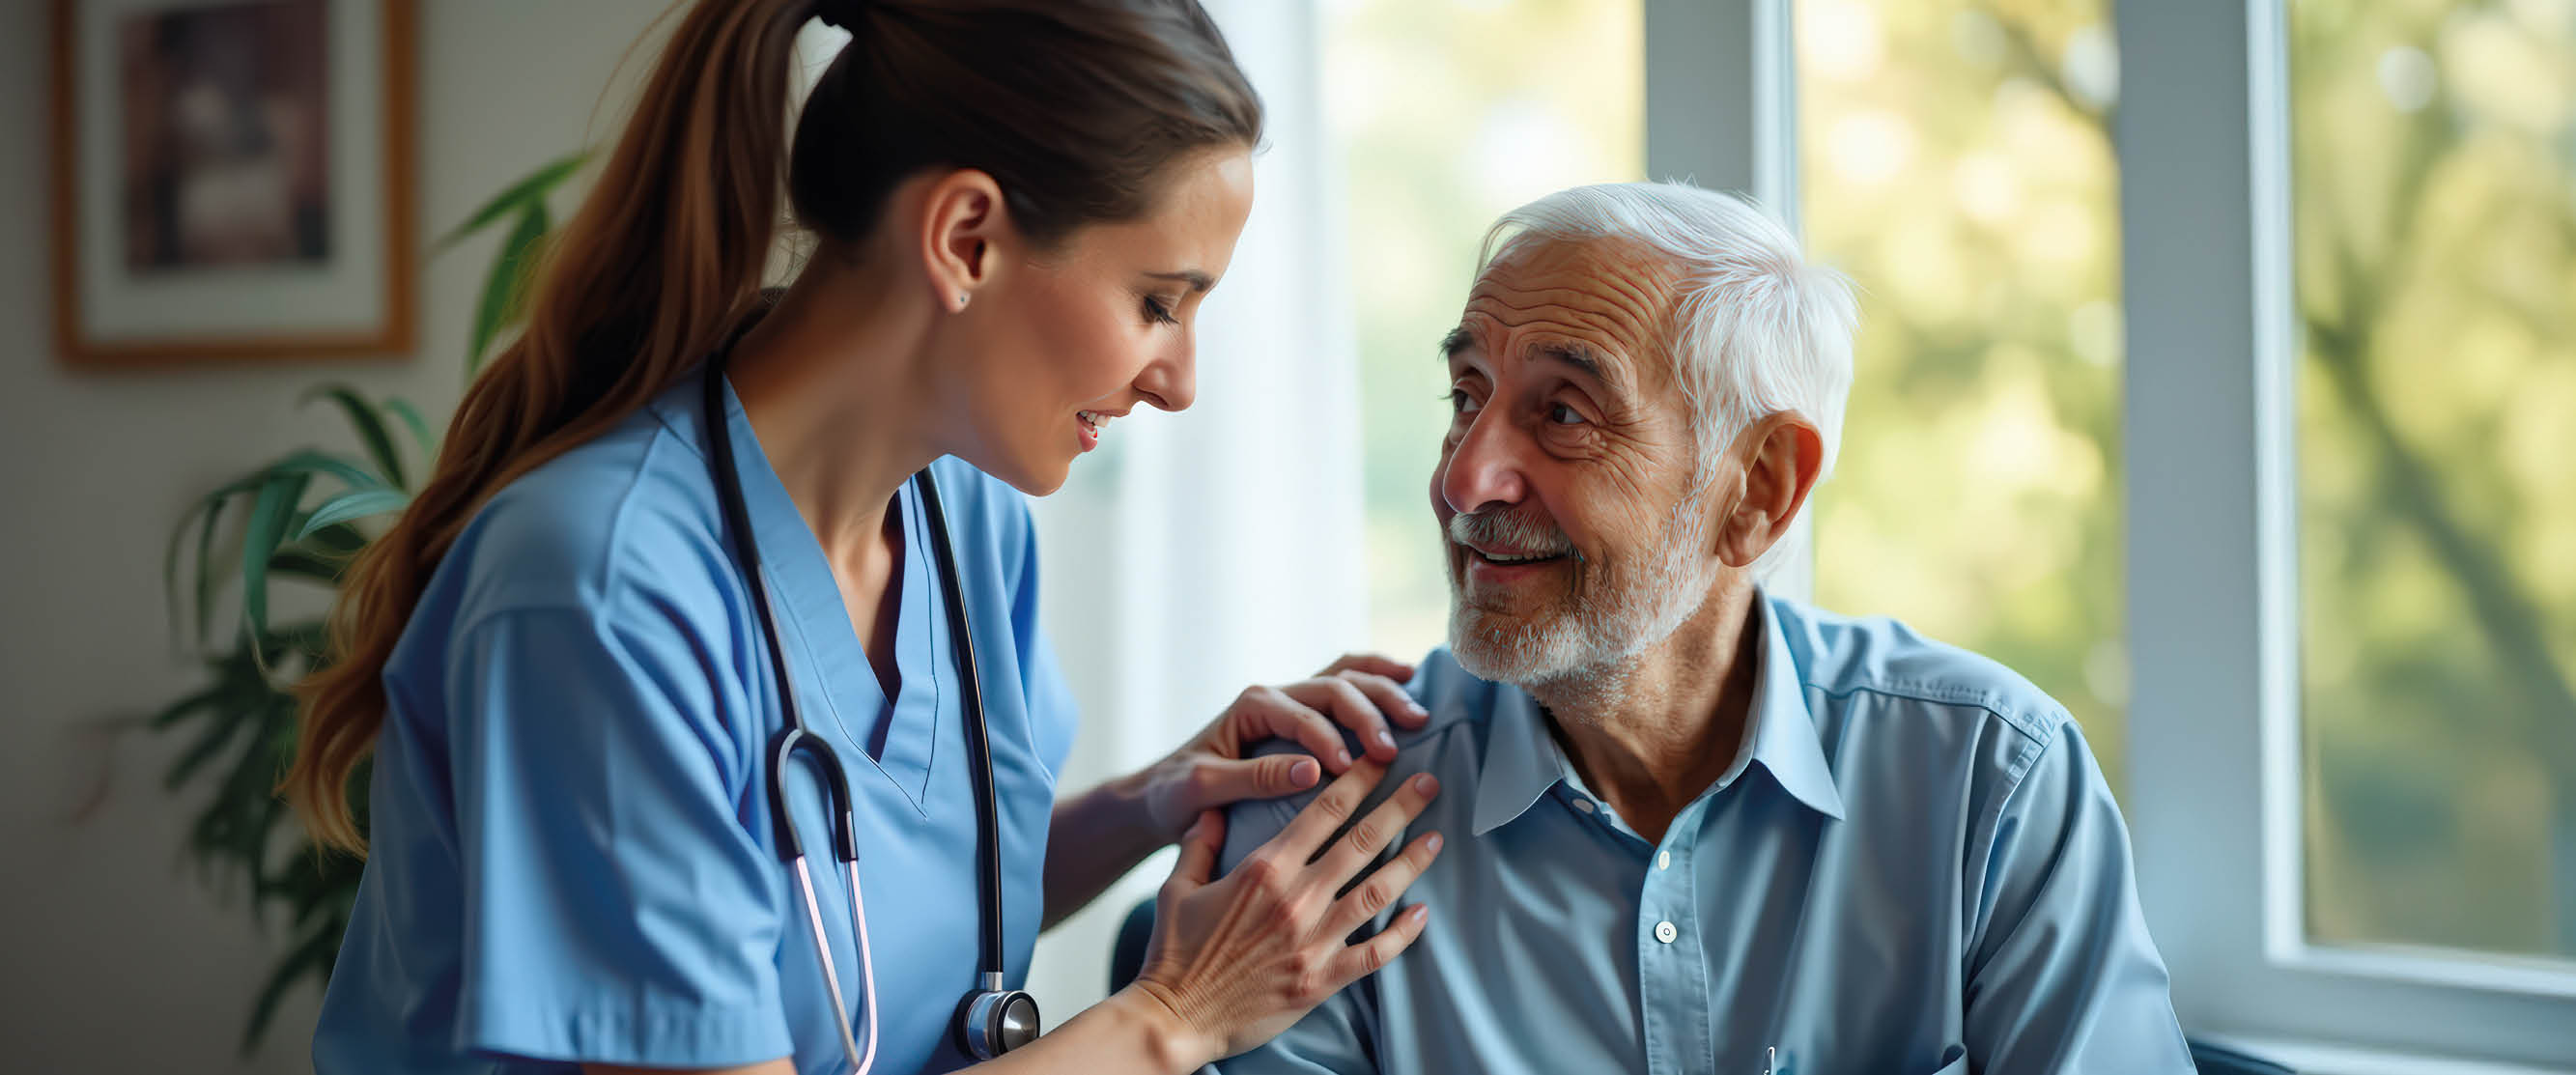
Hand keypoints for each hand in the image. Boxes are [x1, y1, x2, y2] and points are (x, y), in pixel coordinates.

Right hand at [1127, 761, 1445, 1062]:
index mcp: (1264, 869)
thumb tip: (1211, 809)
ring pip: (1377, 892)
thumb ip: (1198, 843)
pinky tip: (1422, 914)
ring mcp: (1313, 941)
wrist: (1175, 1018)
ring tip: (1437, 838)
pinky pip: (1374, 953)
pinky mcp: (1321, 980)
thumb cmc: (1173, 953)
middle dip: (1400, 807)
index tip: (1382, 758)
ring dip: (1411, 862)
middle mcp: (1296, 899)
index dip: (1359, 779)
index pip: (1324, 811)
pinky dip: (1403, 934)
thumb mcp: (1176, 887)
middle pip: (1361, 841)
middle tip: (1429, 781)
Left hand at [1129, 654, 1427, 839]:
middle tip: (1395, 748)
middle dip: (1369, 713)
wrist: (1159, 795)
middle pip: (1334, 687)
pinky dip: (1378, 680)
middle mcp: (1274, 696)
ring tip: (1418, 715)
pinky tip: (1408, 688)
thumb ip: (1252, 778)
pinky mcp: (1303, 716)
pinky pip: (1346, 685)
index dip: (1331, 739)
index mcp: (1251, 707)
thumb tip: (1313, 771)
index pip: (1303, 715)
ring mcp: (1291, 701)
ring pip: (1347, 677)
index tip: (1352, 770)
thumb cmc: (1175, 794)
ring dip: (1384, 691)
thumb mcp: (1202, 788)